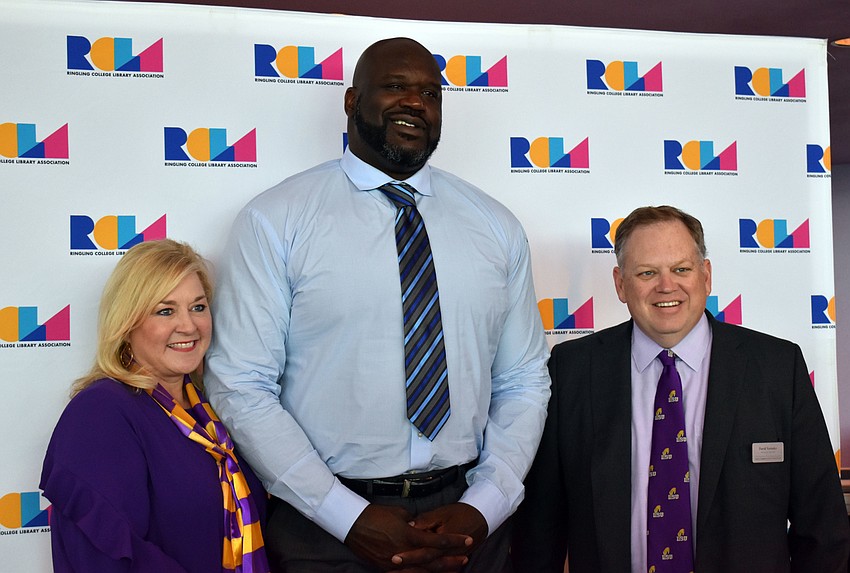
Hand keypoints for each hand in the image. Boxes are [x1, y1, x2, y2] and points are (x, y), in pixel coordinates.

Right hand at [344, 504, 470, 571]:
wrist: (351, 523)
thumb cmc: (376, 514)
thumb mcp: (399, 513)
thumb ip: (414, 523)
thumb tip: (423, 528)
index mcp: (408, 534)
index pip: (436, 539)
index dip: (454, 540)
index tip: (468, 539)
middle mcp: (403, 551)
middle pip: (432, 560)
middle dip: (450, 560)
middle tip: (465, 558)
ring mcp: (393, 563)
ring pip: (421, 572)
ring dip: (438, 570)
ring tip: (452, 569)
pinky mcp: (384, 568)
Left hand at [392, 503, 487, 570]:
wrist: (481, 519)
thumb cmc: (460, 513)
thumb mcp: (442, 513)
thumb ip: (425, 520)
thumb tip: (408, 525)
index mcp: (443, 540)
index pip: (424, 551)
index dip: (408, 555)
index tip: (393, 557)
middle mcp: (447, 553)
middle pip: (425, 564)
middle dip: (408, 566)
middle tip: (392, 565)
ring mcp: (451, 559)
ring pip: (431, 569)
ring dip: (415, 571)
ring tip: (396, 572)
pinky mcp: (453, 561)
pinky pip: (439, 569)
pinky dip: (426, 571)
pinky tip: (412, 571)